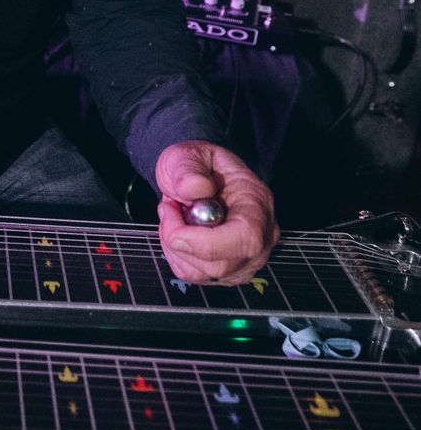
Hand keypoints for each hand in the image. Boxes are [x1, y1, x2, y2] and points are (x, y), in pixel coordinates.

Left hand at [155, 141, 277, 285]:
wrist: (199, 176)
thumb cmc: (198, 165)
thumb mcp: (189, 154)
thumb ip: (189, 168)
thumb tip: (195, 190)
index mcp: (258, 203)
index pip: (246, 239)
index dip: (204, 241)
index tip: (173, 219)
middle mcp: (261, 237)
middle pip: (222, 265)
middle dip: (182, 240)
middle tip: (168, 207)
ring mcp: (247, 258)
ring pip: (204, 273)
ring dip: (176, 246)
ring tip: (176, 215)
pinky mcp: (228, 271)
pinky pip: (195, 276)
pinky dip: (177, 255)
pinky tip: (180, 231)